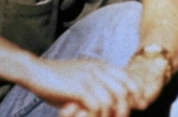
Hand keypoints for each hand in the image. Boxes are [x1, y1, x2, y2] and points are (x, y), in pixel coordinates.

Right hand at [23, 58, 139, 116]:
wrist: (36, 72)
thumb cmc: (56, 80)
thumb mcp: (80, 80)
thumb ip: (94, 87)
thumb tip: (106, 104)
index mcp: (100, 66)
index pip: (126, 77)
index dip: (136, 91)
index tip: (142, 104)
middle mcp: (98, 70)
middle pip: (123, 90)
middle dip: (126, 107)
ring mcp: (90, 78)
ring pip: (112, 100)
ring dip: (109, 115)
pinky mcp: (80, 88)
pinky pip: (98, 106)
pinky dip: (97, 116)